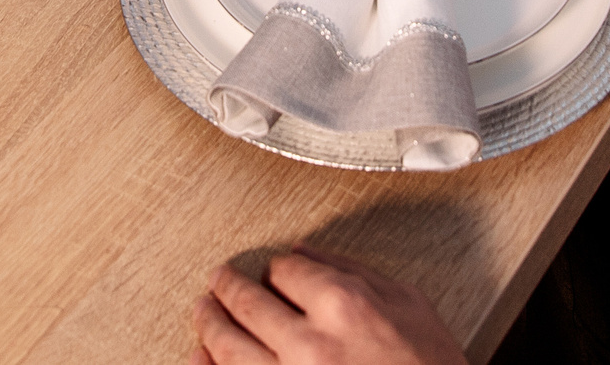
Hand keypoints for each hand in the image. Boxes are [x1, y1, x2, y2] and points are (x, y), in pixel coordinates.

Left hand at [188, 247, 466, 364]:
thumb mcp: (408, 305)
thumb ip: (354, 271)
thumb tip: (306, 253)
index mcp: (343, 306)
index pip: (284, 271)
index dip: (275, 268)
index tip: (273, 271)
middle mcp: (309, 344)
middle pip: (246, 303)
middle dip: (227, 286)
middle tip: (218, 280)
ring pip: (227, 346)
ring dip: (208, 323)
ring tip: (203, 311)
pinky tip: (201, 357)